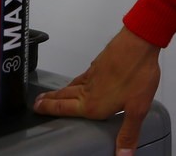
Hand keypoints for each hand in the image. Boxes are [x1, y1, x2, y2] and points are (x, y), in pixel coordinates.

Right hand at [34, 27, 161, 155]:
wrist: (140, 42)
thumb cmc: (138, 74)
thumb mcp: (137, 109)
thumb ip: (128, 133)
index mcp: (92, 105)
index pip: (64, 109)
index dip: (48, 110)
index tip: (36, 109)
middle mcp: (88, 90)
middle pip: (63, 97)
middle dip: (49, 101)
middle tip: (37, 103)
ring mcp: (93, 74)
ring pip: (72, 85)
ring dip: (61, 91)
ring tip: (54, 95)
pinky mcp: (100, 62)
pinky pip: (84, 74)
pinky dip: (77, 79)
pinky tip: (82, 80)